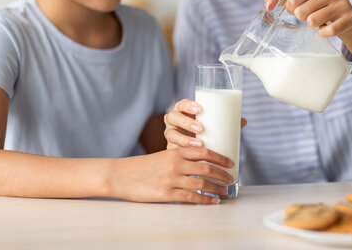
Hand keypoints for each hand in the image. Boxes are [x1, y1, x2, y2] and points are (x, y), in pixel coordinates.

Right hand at [108, 147, 234, 203]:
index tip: (231, 163)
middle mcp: (175, 163)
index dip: (221, 158)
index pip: (204, 152)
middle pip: (206, 168)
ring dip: (217, 188)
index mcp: (175, 151)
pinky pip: (191, 197)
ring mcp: (171, 179)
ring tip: (225, 191)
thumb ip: (179, 158)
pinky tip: (212, 201)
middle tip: (231, 179)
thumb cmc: (142, 166)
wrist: (120, 175)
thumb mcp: (163, 156)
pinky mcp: (166, 194)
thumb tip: (200, 166)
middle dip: (222, 175)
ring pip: (201, 184)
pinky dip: (205, 200)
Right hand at [164, 99, 246, 148]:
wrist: (187, 150)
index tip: (199, 109)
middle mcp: (174, 121)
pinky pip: (171, 149)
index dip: (188, 105)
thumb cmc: (201, 132)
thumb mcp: (210, 125)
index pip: (182, 104)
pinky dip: (180, 151)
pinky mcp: (170, 148)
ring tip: (199, 143)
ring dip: (183, 138)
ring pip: (171, 134)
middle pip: (173, 117)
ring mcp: (170, 134)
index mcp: (183, 111)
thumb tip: (243, 121)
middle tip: (201, 128)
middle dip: (186, 122)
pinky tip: (188, 155)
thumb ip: (225, 122)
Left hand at [264, 0, 351, 59]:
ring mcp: (344, 2)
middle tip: (311, 14)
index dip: (291, 9)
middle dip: (302, 17)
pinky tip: (326, 27)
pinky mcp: (350, 17)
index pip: (293, 0)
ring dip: (313, 25)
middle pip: (301, 12)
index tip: (299, 7)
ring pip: (313, 21)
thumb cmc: (316, 4)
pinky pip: (329, 31)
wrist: (344, 15)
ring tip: (319, 19)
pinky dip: (323, 33)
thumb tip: (267, 5)